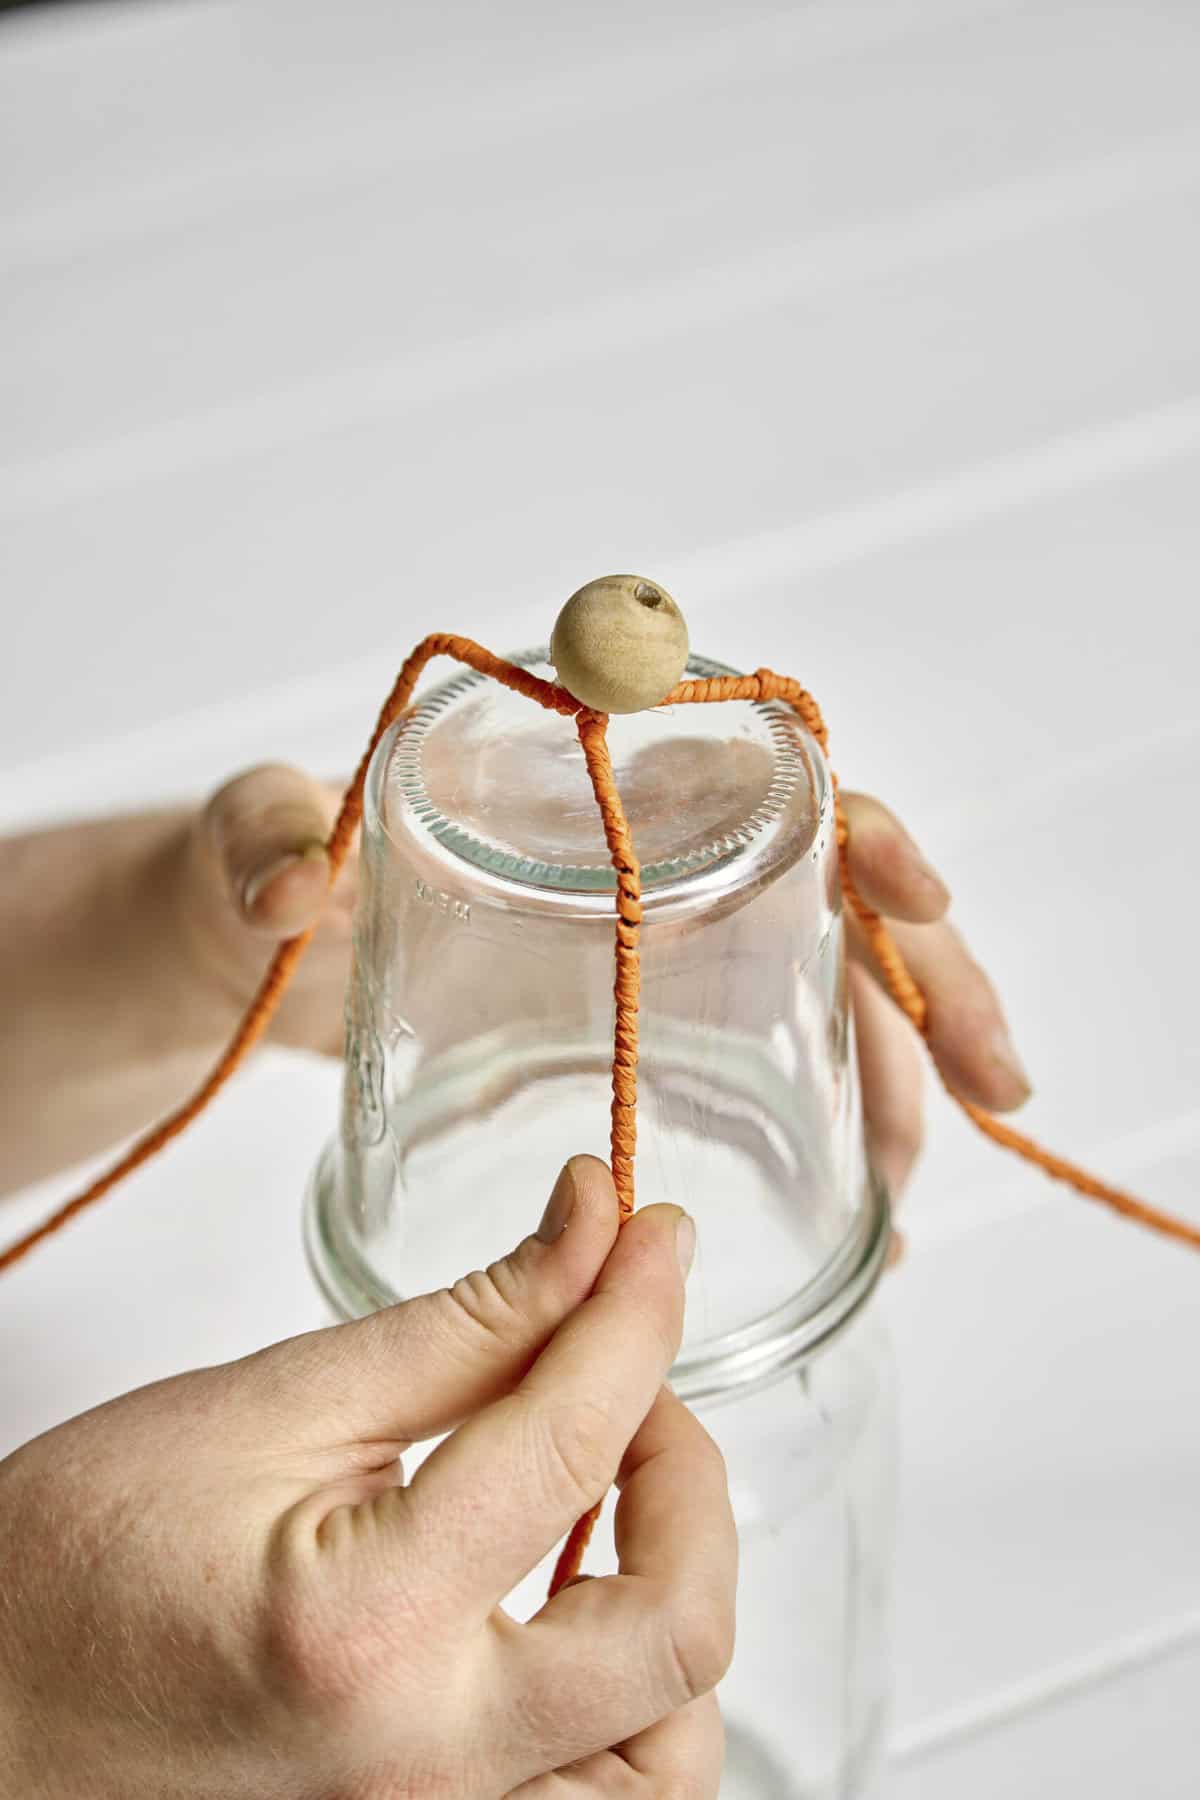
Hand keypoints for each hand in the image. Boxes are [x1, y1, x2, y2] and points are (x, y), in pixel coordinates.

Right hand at [0, 1160, 734, 1798]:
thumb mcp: (268, 1406)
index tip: (649, 1234)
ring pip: (669, 1758)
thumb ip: (460, 1326)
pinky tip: (576, 1610)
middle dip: (690, 1473)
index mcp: (369, 1623)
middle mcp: (426, 1764)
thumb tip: (588, 1235)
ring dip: (677, 1604)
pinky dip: (631, 1702)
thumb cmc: (76, 1565)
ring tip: (614, 1504)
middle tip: (632, 1387)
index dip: (634, 1308)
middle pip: (675, 1633)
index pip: (574, 1439)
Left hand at [190, 768, 1029, 1195]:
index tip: (913, 892)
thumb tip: (290, 882)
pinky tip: (848, 1194)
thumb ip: (254, 843)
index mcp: (579, 781)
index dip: (850, 822)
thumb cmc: (248, 869)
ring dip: (888, 1070)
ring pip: (809, 985)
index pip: (756, 773)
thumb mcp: (244, 847)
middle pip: (823, 894)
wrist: (235, 951)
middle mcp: (635, 857)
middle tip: (995, 1082)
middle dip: (923, 978)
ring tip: (911, 1180)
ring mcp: (637, 946)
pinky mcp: (621, 1026)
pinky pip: (753, 1057)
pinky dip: (815, 1120)